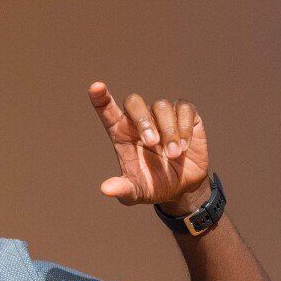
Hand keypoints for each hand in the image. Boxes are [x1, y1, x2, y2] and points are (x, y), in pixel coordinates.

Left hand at [87, 82, 210, 213]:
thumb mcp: (136, 193)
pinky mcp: (185, 114)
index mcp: (122, 133)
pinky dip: (184, 128)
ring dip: (168, 131)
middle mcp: (139, 120)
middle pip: (134, 102)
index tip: (96, 87)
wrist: (182, 188)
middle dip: (143, 121)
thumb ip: (122, 189)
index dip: (100, 97)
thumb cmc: (153, 186)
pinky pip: (184, 108)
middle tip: (152, 144)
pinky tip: (184, 147)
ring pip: (161, 106)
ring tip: (173, 155)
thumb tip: (106, 189)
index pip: (107, 109)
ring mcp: (162, 115)